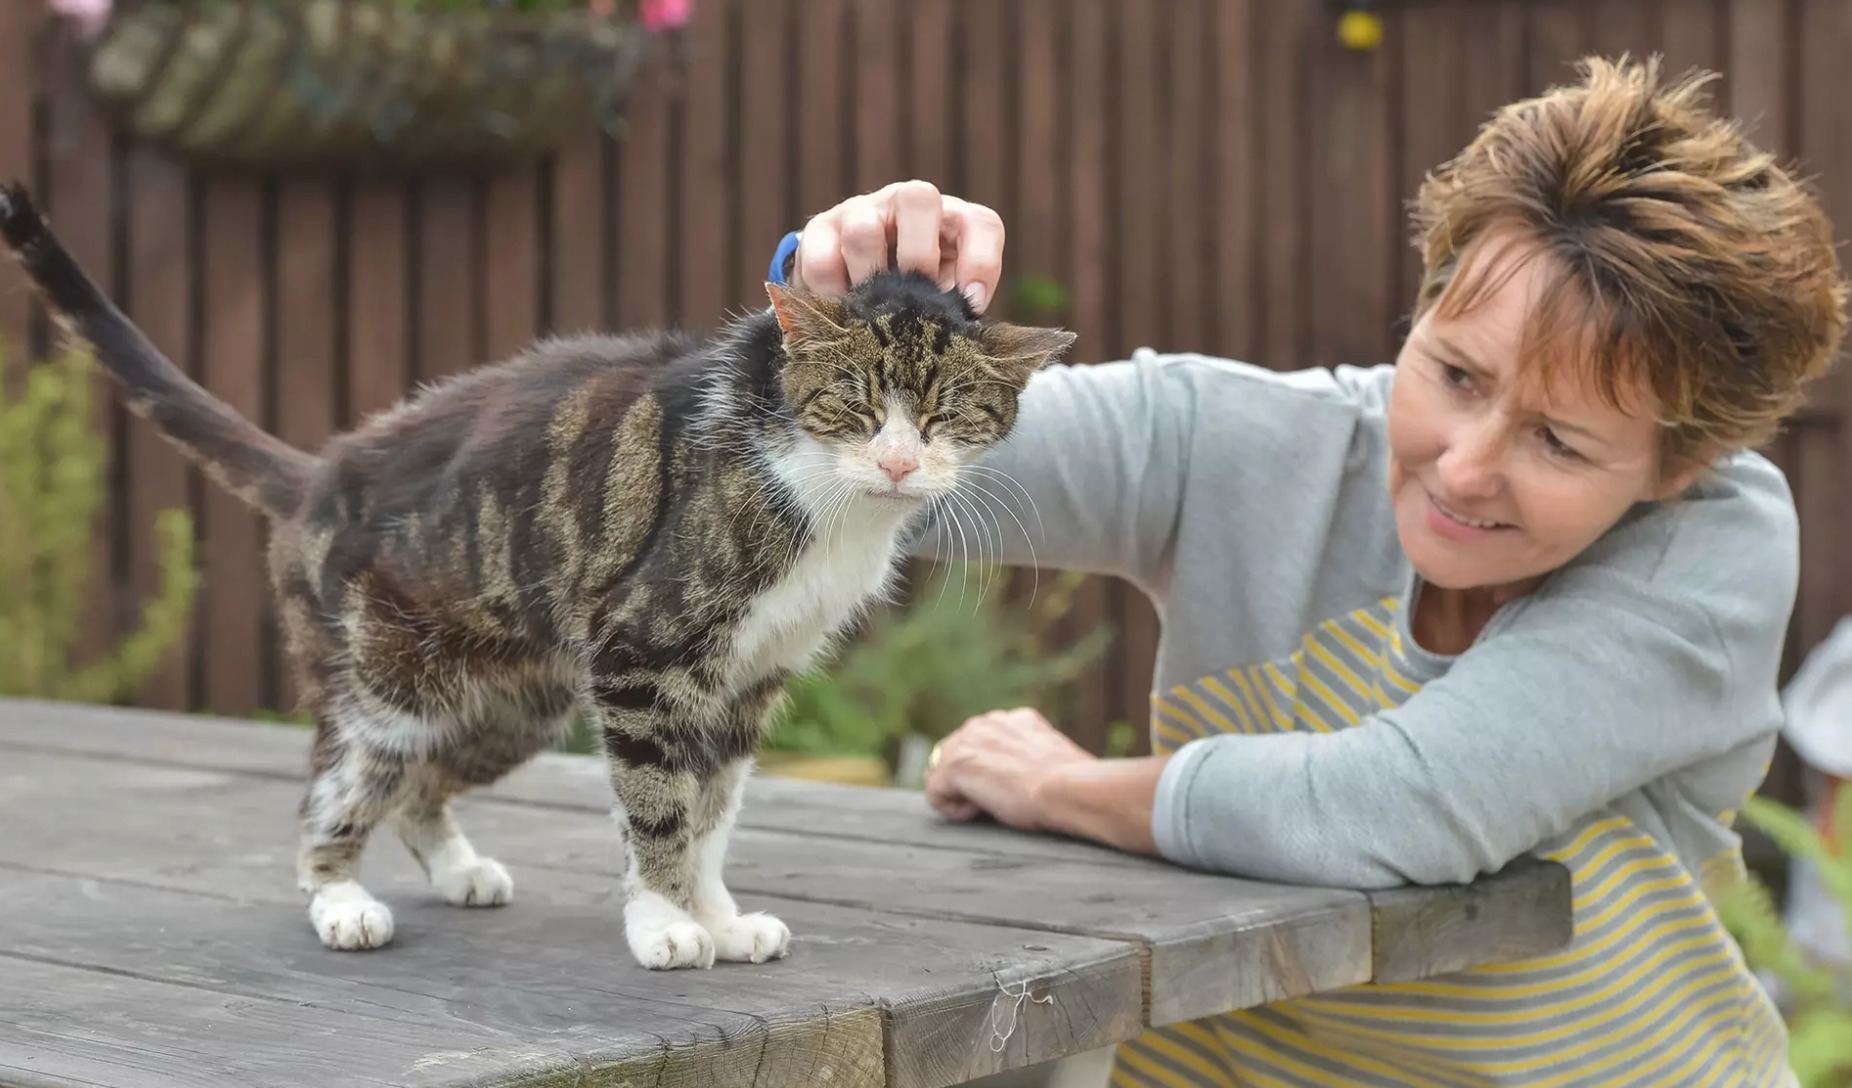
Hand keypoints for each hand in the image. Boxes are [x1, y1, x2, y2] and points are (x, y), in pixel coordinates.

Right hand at [790, 180, 1005, 313]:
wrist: (852, 292)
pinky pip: (820, 259)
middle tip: (913, 299)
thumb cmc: (912, 298)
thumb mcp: (940, 300)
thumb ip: (952, 309)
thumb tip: (957, 337)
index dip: (981, 261)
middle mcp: (905, 203)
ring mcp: (859, 211)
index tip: (972, 303)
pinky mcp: (819, 230)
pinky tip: (842, 314)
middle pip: (918, 198)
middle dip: (918, 255)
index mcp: (950, 222)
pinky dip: (831, 293)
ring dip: (869, 279)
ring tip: (871, 315)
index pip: (979, 223)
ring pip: (863, 230)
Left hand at [923, 706, 1095, 830]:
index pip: (983, 742)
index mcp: (1017, 720)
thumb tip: (1033, 779)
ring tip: (989, 808)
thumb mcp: (1056, 763)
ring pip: (940, 773)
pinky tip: (978, 812)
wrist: (1070, 789)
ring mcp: (969, 741)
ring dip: (960, 795)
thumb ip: (1036, 760)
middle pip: (954, 754)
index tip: (1010, 792)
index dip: (989, 772)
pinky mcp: (956, 764)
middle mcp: (989, 723)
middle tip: (999, 802)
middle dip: (968, 782)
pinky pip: (935, 793)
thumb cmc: (1074, 786)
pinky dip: (953, 810)